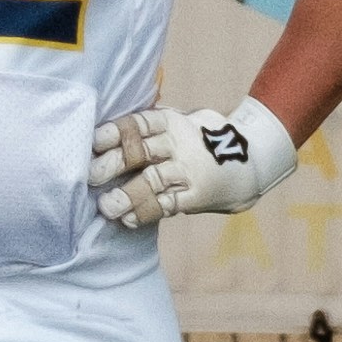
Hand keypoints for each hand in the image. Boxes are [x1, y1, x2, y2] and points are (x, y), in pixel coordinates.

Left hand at [90, 101, 290, 226]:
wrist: (250, 162)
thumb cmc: (200, 142)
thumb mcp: (181, 123)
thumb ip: (150, 127)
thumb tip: (101, 134)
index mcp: (170, 122)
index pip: (139, 123)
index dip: (116, 132)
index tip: (93, 142)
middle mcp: (178, 144)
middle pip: (141, 151)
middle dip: (114, 163)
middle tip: (91, 176)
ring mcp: (188, 170)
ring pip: (153, 180)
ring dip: (128, 194)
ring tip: (106, 207)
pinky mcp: (196, 195)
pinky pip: (168, 204)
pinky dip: (146, 212)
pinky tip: (128, 219)